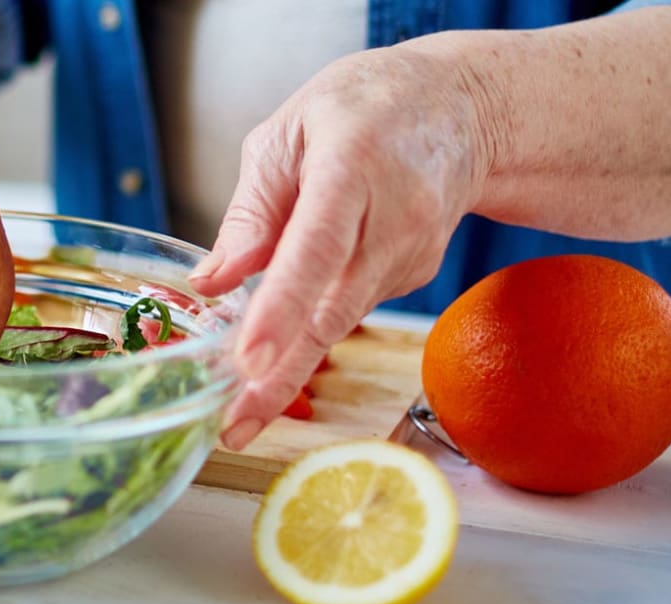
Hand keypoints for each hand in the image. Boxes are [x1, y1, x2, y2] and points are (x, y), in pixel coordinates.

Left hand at [187, 46, 498, 449]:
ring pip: (340, 322)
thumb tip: (213, 283)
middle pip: (332, 308)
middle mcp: (393, 217)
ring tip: (240, 411)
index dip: (283, 307)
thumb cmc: (358, 111)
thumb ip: (249, 213)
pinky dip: (309, 328)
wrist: (457, 110)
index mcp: (351, 166)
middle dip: (282, 375)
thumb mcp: (285, 136)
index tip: (249, 359)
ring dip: (289, 368)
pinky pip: (348, 309)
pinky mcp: (413, 276)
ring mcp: (412, 253)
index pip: (315, 247)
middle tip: (235, 426)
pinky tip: (285, 329)